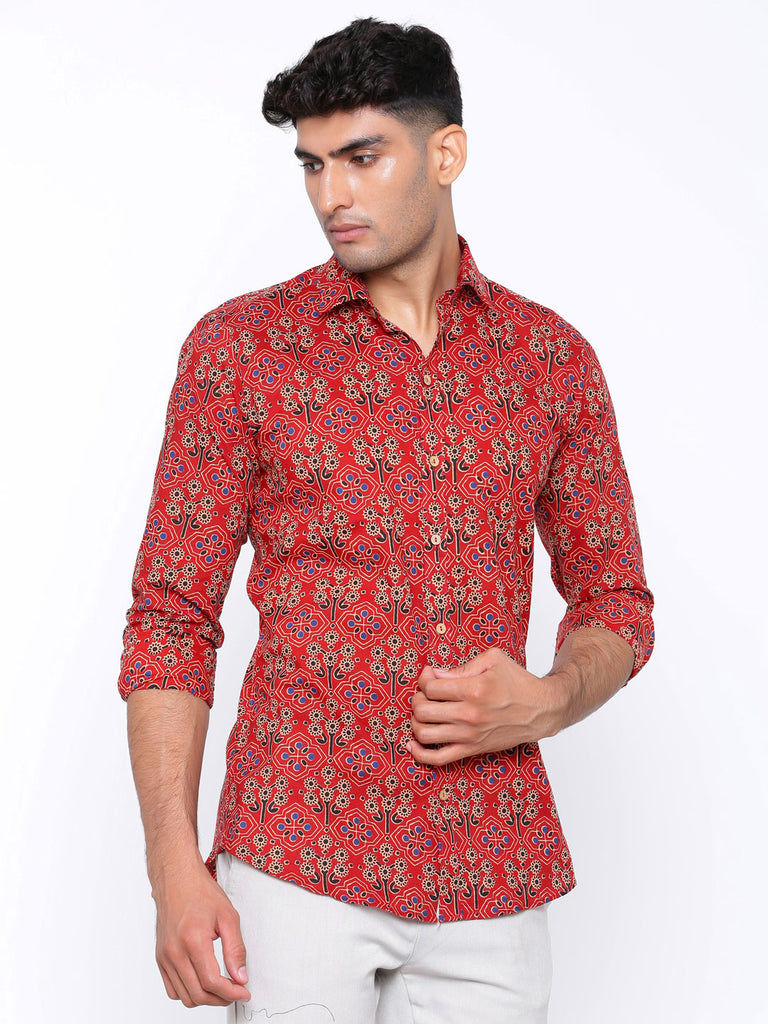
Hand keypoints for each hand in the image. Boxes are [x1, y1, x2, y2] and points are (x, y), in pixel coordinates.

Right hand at [153, 860, 250, 1007]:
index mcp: (192, 940)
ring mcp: (164, 957)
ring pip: (184, 996)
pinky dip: (188, 992)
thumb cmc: (200, 892)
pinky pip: (172, 989)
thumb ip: (236, 949)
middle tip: (236, 991)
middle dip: (221, 998)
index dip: (231, 992)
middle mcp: (174, 952)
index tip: (243, 992)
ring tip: (222, 988)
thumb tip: (240, 976)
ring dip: (205, 998)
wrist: (176, 879)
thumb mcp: (228, 916)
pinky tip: (202, 982)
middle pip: (198, 994)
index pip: (212, 982)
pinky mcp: (160, 958)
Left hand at [409, 647, 563, 765]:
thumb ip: (462, 666)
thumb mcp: (493, 659)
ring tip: (424, 712)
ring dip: (415, 721)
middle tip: (426, 693)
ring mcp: (469, 735)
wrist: (541, 710)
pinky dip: (420, 754)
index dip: (424, 679)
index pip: (430, 687)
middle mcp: (469, 714)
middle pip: (422, 710)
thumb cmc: (518, 682)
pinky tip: (413, 743)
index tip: (429, 675)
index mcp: (474, 689)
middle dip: (417, 698)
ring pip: (424, 733)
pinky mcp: (472, 750)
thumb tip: (436, 675)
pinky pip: (438, 759)